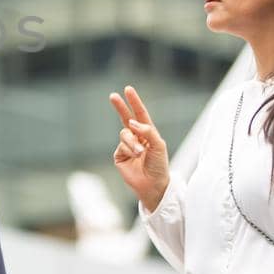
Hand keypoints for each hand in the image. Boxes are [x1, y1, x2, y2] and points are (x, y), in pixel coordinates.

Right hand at [108, 85, 170, 210]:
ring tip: (140, 153)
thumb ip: (147, 131)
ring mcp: (127, 146)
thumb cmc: (159, 165)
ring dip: (132, 143)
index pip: (140, 114)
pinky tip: (134, 158)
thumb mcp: (159, 145)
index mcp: (148, 133)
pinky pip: (121, 146)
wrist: (153, 184)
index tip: (128, 89)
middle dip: (120, 107)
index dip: (134, 101)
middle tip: (113, 96)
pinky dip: (128, 150)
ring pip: (124, 134)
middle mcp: (137, 138)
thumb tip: (132, 123)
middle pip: (126, 118)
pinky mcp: (119, 155)